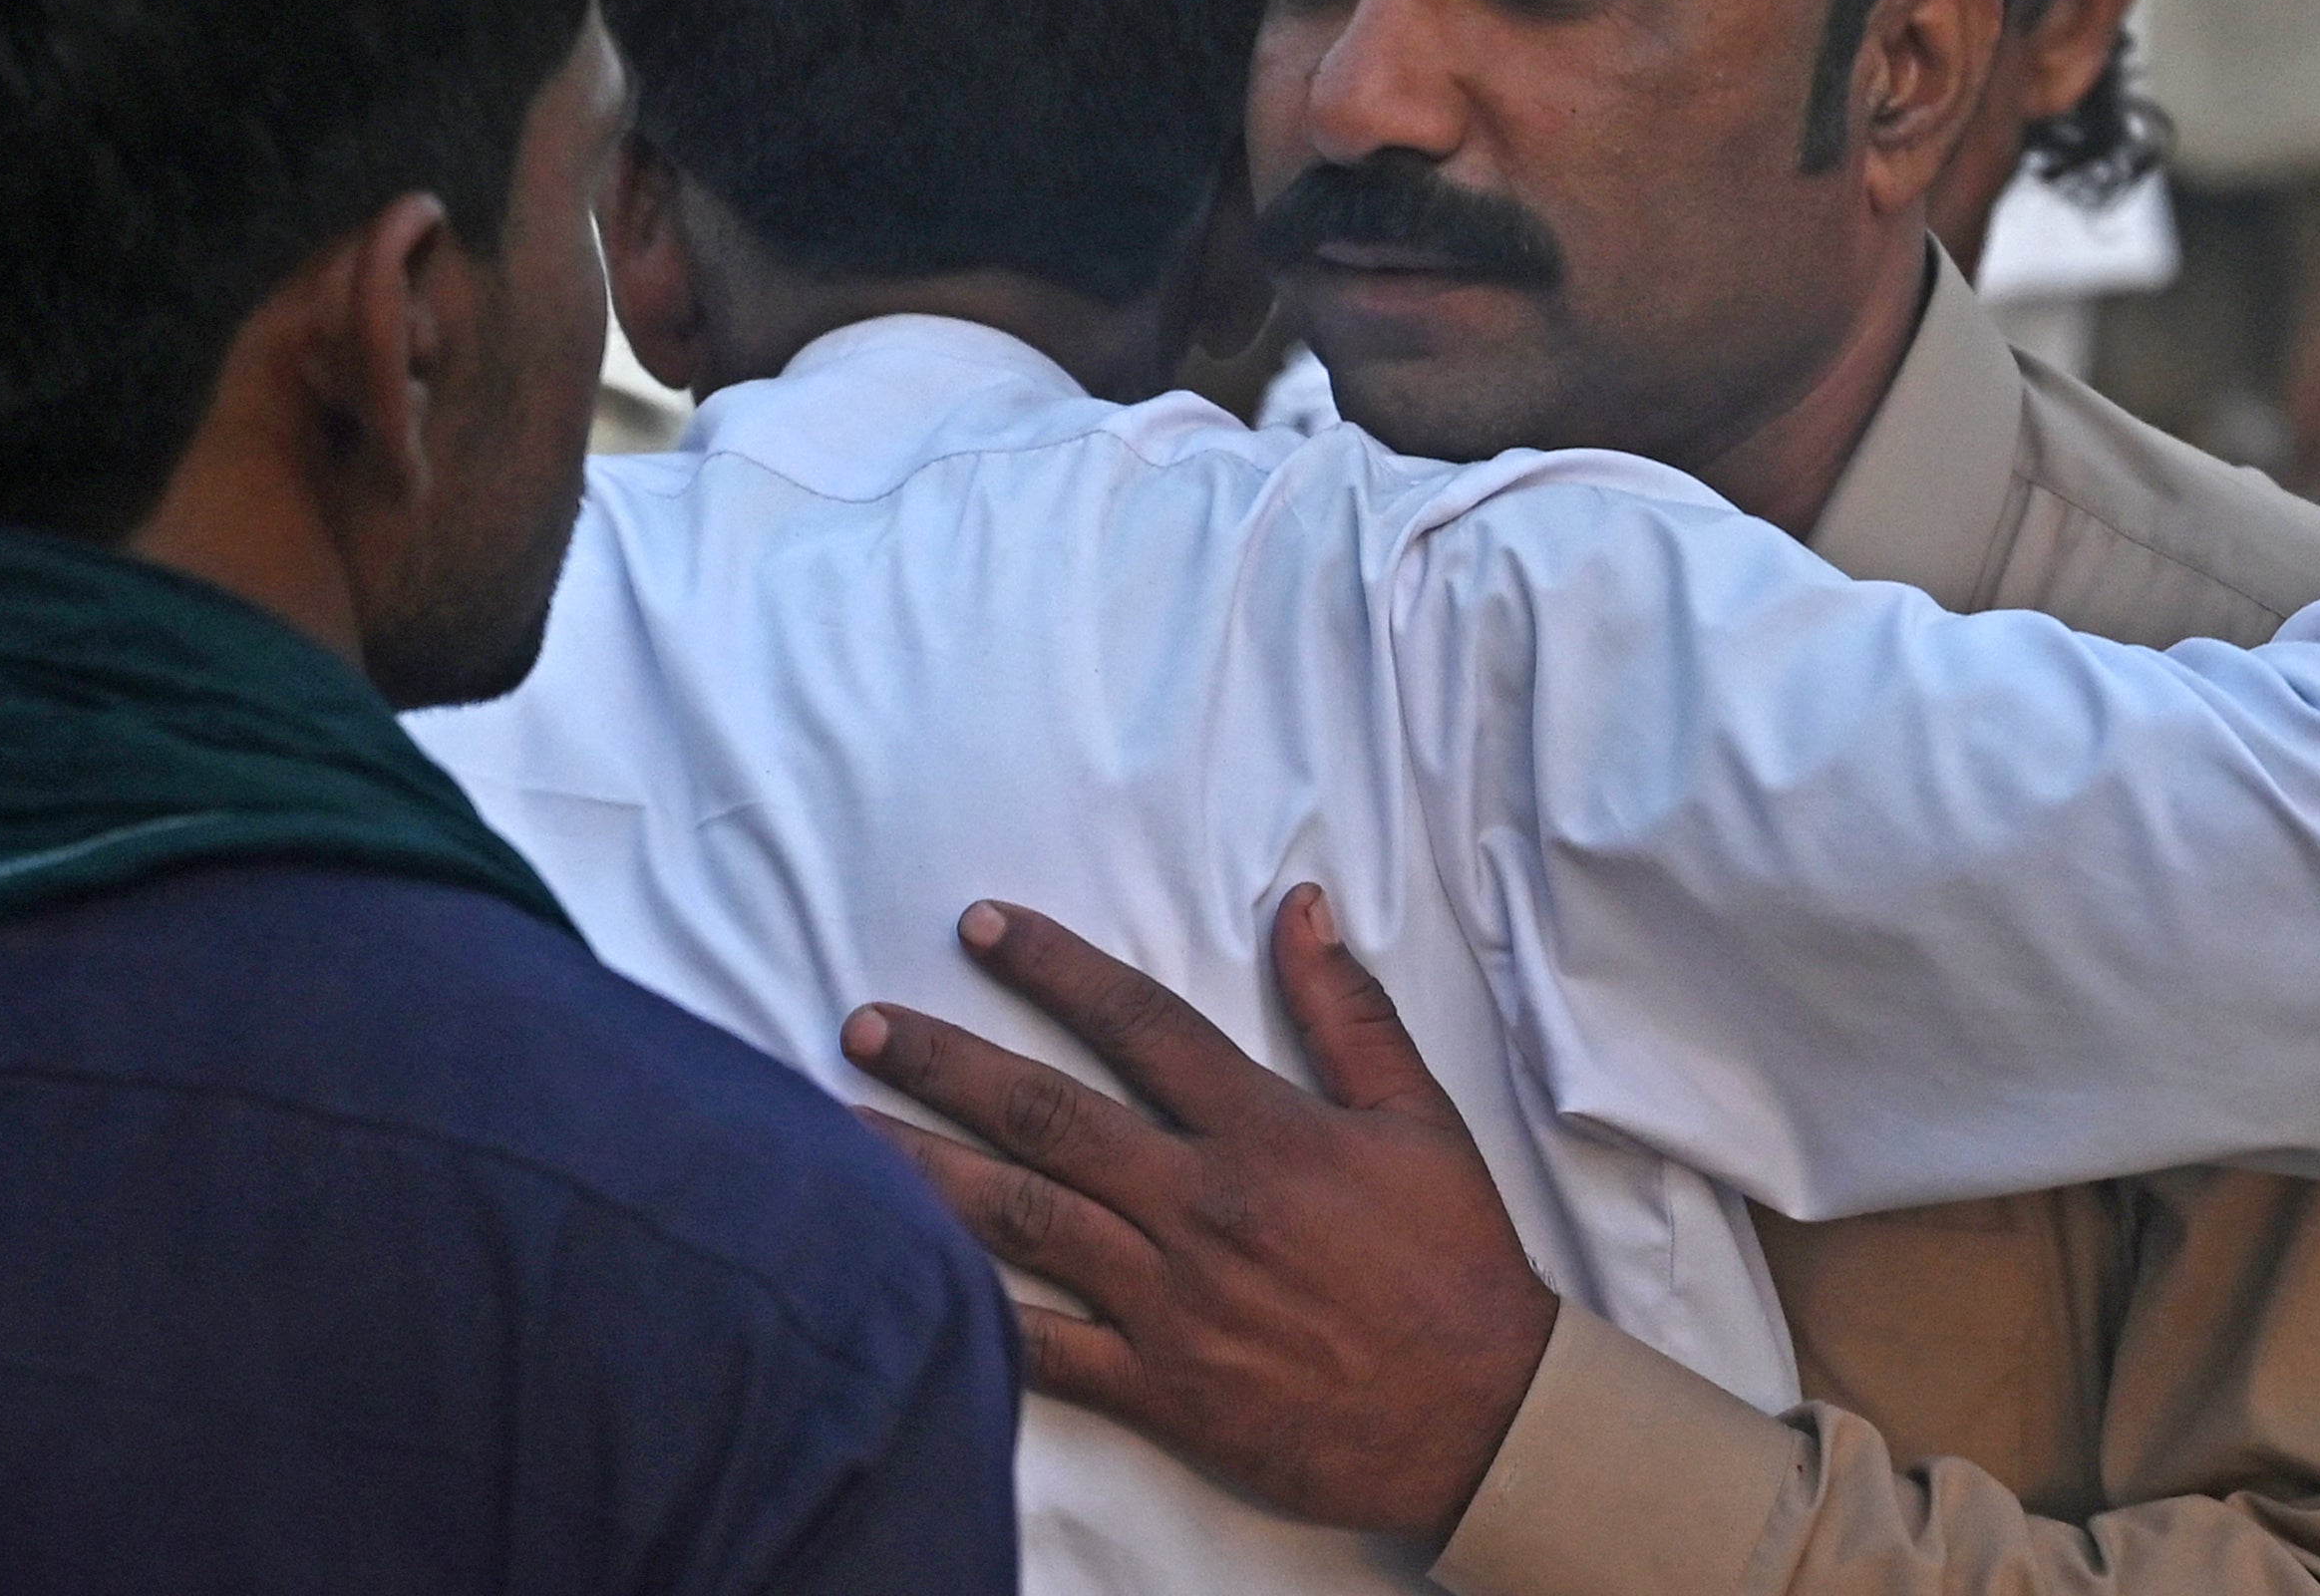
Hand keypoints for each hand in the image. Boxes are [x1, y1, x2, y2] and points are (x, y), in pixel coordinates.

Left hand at [840, 886, 1558, 1544]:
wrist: (1483, 1416)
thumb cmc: (1454, 1262)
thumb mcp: (1418, 1117)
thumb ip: (1347, 1010)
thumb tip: (1300, 903)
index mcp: (1261, 1130)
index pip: (1138, 1024)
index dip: (1053, 968)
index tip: (981, 927)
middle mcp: (1200, 1205)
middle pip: (1046, 1115)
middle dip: (944, 1062)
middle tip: (863, 1025)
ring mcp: (1171, 1301)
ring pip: (1019, 1220)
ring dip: (920, 1170)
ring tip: (835, 1136)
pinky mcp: (1160, 1388)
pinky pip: (1044, 1350)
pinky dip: (967, 1317)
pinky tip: (894, 1284)